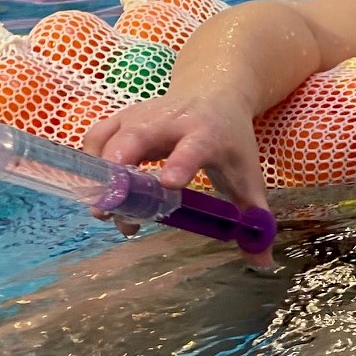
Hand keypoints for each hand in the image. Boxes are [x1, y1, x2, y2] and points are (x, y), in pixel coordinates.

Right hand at [82, 92, 273, 266]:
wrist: (214, 91)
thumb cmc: (231, 140)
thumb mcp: (248, 175)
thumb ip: (255, 217)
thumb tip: (264, 263)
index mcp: (206, 133)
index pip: (193, 147)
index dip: (180, 164)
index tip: (168, 185)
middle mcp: (169, 121)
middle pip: (135, 140)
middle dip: (118, 175)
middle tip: (110, 212)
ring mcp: (140, 116)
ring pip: (108, 141)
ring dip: (100, 177)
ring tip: (107, 212)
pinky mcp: (120, 119)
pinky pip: (95, 139)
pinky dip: (90, 165)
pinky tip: (101, 191)